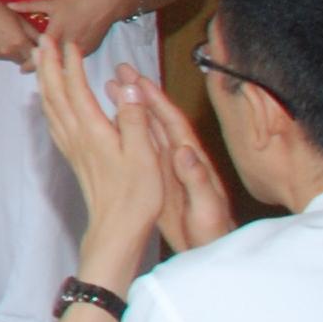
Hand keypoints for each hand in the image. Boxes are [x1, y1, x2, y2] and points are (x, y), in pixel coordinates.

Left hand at [13, 0, 137, 64]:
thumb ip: (29, 6)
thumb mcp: (53, 2)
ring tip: (41, 67)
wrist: (107, 3)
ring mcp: (81, 50)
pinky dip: (65, 61)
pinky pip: (75, 59)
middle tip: (28, 70)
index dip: (31, 64)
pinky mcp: (90, 50)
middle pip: (52, 62)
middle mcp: (68, 45)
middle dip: (40, 68)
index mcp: (56, 33)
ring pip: (64, 62)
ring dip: (53, 65)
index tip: (21, 70)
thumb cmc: (78, 0)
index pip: (41, 54)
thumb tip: (9, 5)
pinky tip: (58, 60)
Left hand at [36, 31, 165, 250]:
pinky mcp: (73, 157)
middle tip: (42, 39)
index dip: (71, 63)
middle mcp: (76, 135)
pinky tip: (49, 101)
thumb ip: (134, 118)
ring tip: (39, 61)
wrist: (116, 229)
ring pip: (50, 105)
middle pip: (54, 93)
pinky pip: (54, 121)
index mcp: (93, 131)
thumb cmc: (136, 195)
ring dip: (44, 80)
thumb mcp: (144, 155)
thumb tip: (127, 85)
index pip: (76, 88)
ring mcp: (71, 147)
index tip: (68, 40)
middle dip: (47, 64)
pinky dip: (48, 102)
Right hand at [129, 71, 237, 252]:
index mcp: (193, 160)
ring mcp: (169, 166)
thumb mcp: (207, 208)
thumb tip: (185, 152)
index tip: (138, 78)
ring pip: (146, 130)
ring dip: (131, 107)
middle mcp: (181, 157)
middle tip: (119, 70)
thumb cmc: (213, 232)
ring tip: (110, 87)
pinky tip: (111, 123)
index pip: (174, 123)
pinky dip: (126, 131)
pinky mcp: (159, 178)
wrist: (211, 251)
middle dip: (140, 93)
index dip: (157, 99)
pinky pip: (139, 148)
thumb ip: (198, 180)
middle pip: (158, 118)